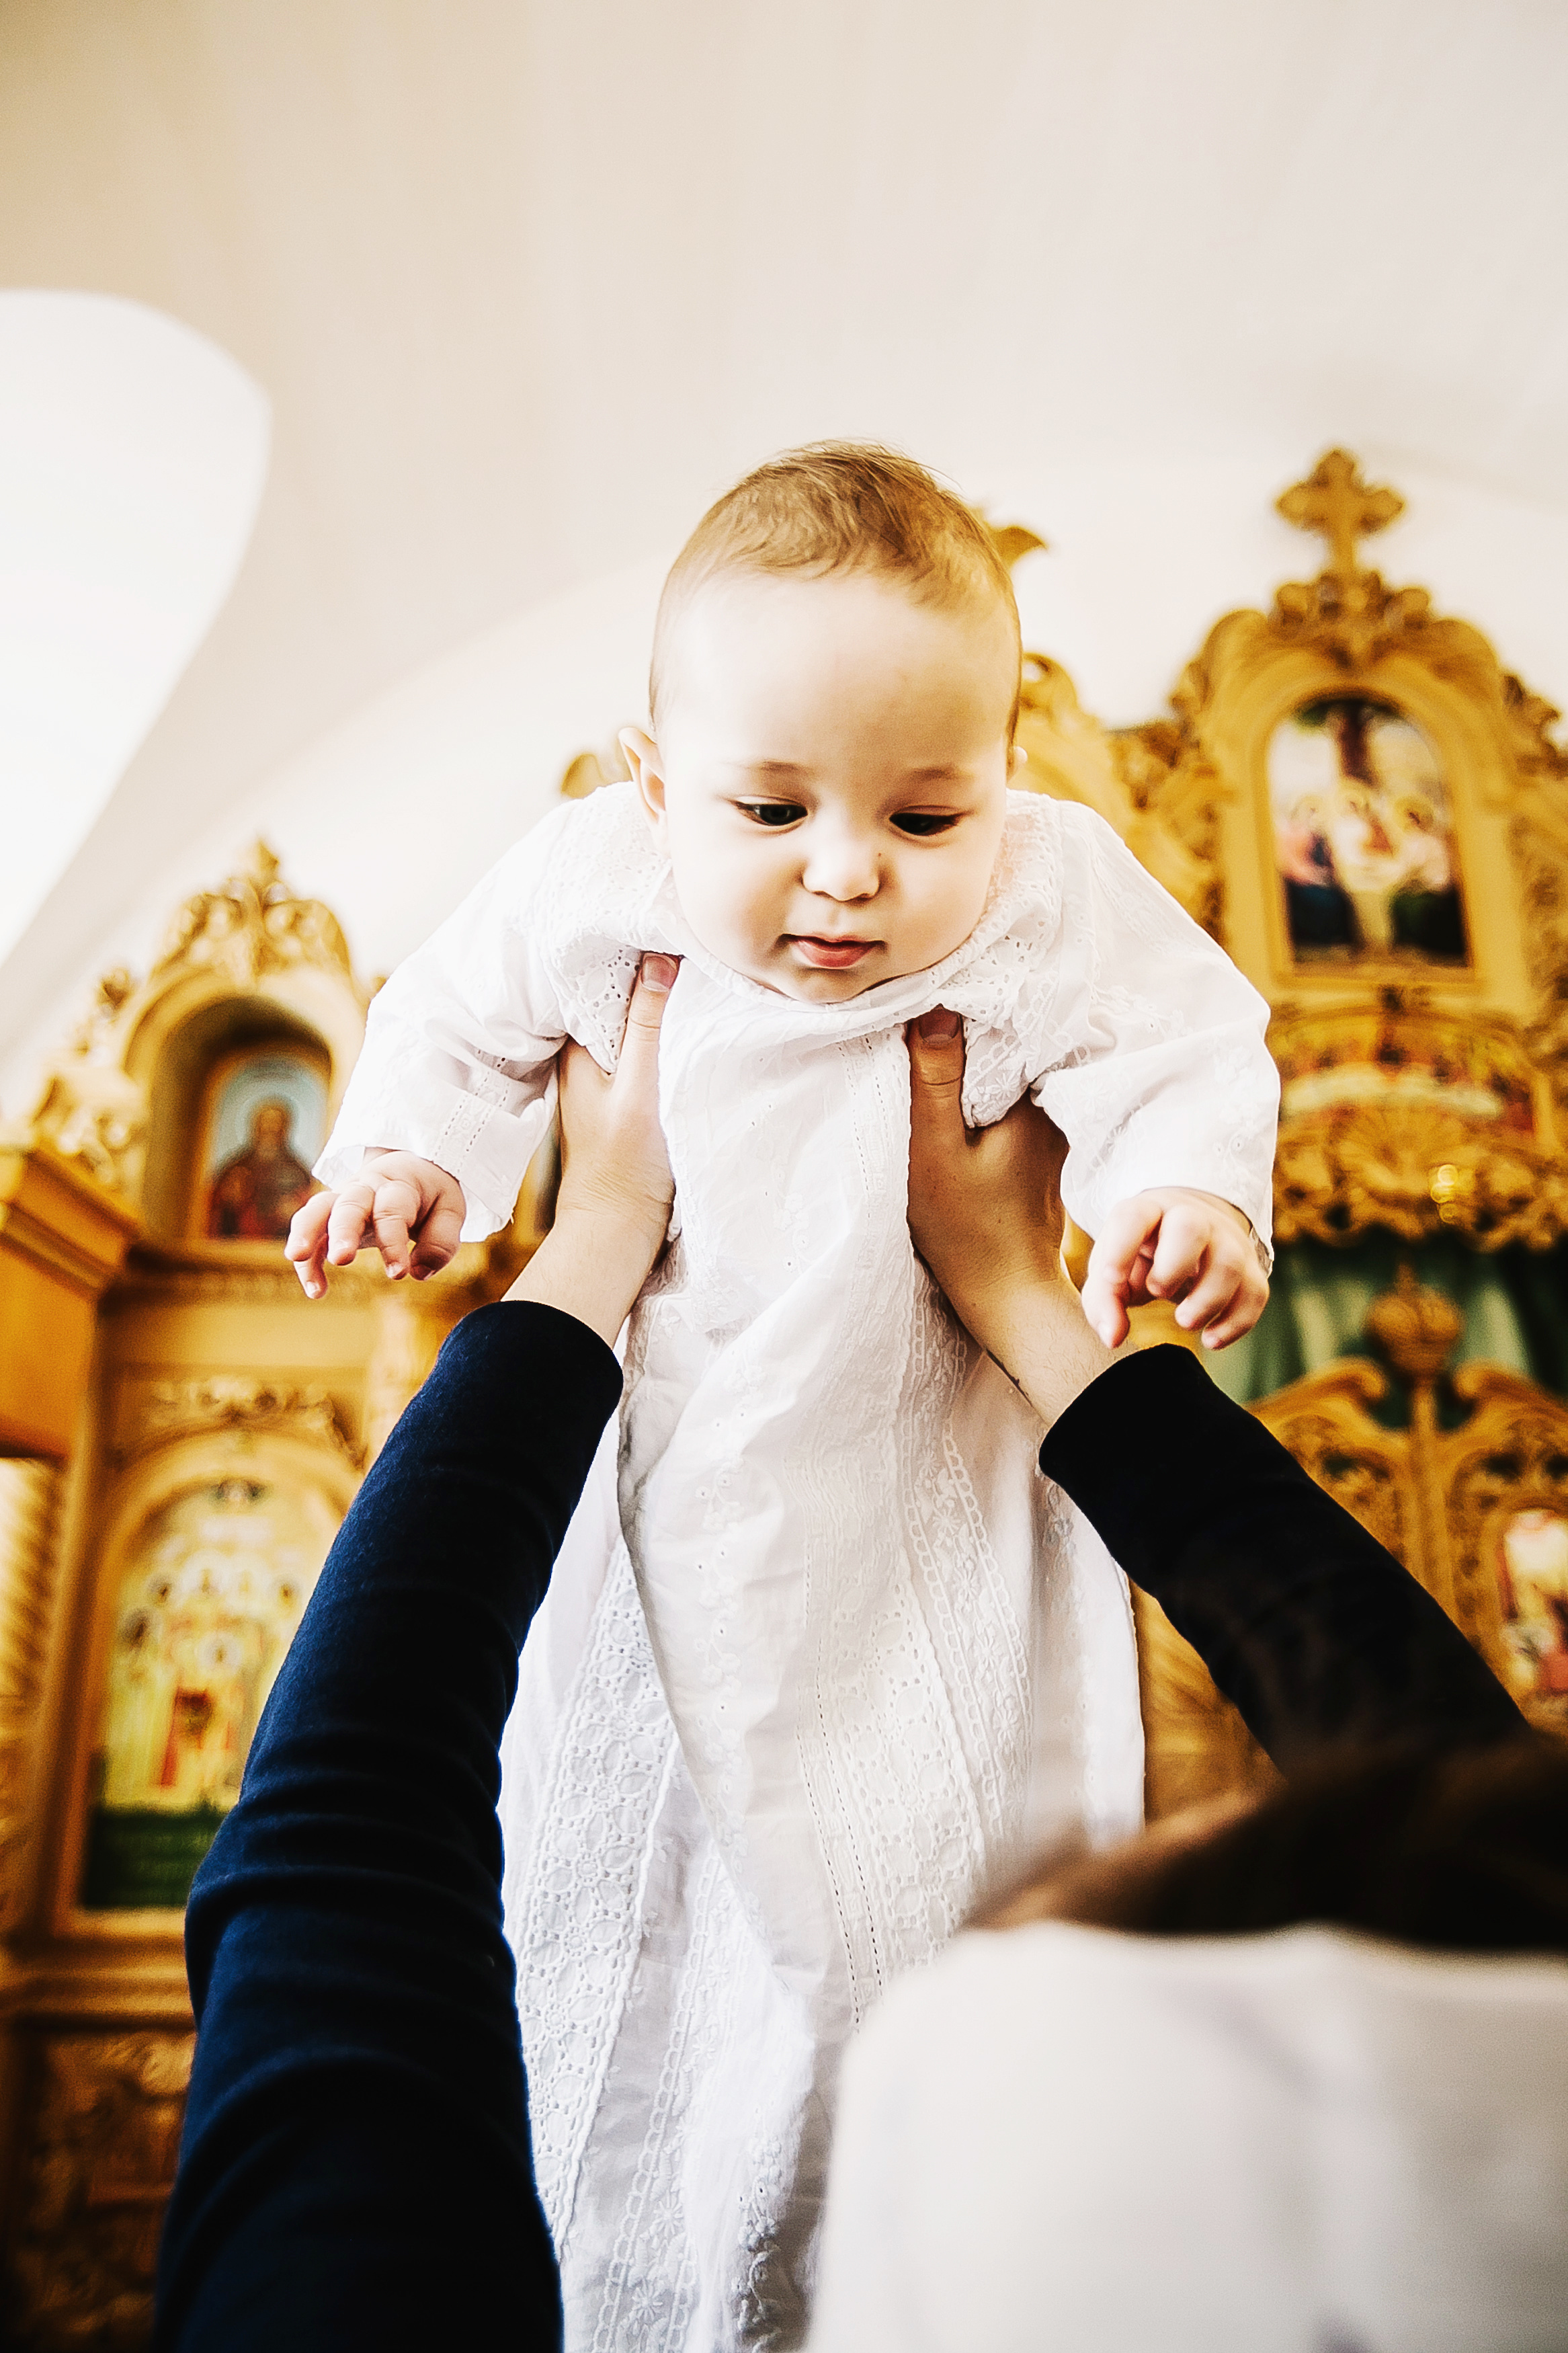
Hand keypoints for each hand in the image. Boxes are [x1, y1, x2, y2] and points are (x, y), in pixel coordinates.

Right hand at [287, 1151, 466, 1297]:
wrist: (411, 1168)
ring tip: (297, 1258)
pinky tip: (316, 1291)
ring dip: (306, 1233)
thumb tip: (417, 1272)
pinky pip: (310, 1232)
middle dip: (343, 1231)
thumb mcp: (450, 1210)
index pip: (391, 1210)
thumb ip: (441, 1242)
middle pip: (349, 1204)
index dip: (393, 1242)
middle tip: (342, 1258)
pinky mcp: (329, 1216)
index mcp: (399, 1185)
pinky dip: (307, 1260)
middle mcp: (366, 1188)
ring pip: (317, 1209)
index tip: (399, 1273)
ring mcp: (343, 1199)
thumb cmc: (430, 1197)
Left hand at [504, 954, 678, 1343]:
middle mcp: (587, 1056)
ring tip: (697, 967)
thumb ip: (648, 1027)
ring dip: (661, 1000)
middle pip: (619, 995)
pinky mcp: (630, 1093)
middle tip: (688, 935)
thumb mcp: (641, 1089)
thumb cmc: (626, 1165)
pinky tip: (692, 1019)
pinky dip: (667, 1030)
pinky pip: (647, 1046)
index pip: (601, 978)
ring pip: (635, 1020)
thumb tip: (658, 959)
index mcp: (578, 1048)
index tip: (664, 920)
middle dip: (649, 968)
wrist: (619, 1228)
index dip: (632, 948)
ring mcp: (608, 1075)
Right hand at [906, 1008, 1111, 1421]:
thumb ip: (937, 1080)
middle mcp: (1052, 1106)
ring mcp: (1048, 1126)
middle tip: (941, 990)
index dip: (982, 997)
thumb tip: (938, 1007)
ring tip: (946, 1025)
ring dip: (987, 1050)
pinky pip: (1015, 1094)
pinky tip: (963, 1076)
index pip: (1016, 1023)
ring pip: (1016, 1067)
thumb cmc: (968, 1230)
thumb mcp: (936, 1152)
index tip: (947, 978)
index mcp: (1033, 1101)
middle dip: (986, 1018)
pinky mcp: (1038, 1145)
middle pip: (1019, 1040)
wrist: (1006, 1294)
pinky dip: (992, 1082)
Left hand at [1079, 1187, 1266, 1351]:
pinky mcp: (1250, 1268)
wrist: (1190, 1236)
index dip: (1121, 1246)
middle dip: (1173, 1265)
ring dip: (1208, 1299)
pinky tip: (1211, 1339)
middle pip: (1191, 1227)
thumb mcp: (1112, 1271)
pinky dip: (1236, 1322)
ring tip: (1185, 1321)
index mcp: (1147, 1212)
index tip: (1110, 1278)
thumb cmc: (1140, 1257)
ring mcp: (1226, 1241)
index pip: (1133, 1217)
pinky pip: (1255, 1292)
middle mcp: (1190, 1218)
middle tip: (1156, 1291)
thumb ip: (1103, 1303)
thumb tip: (1113, 1338)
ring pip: (1230, 1261)